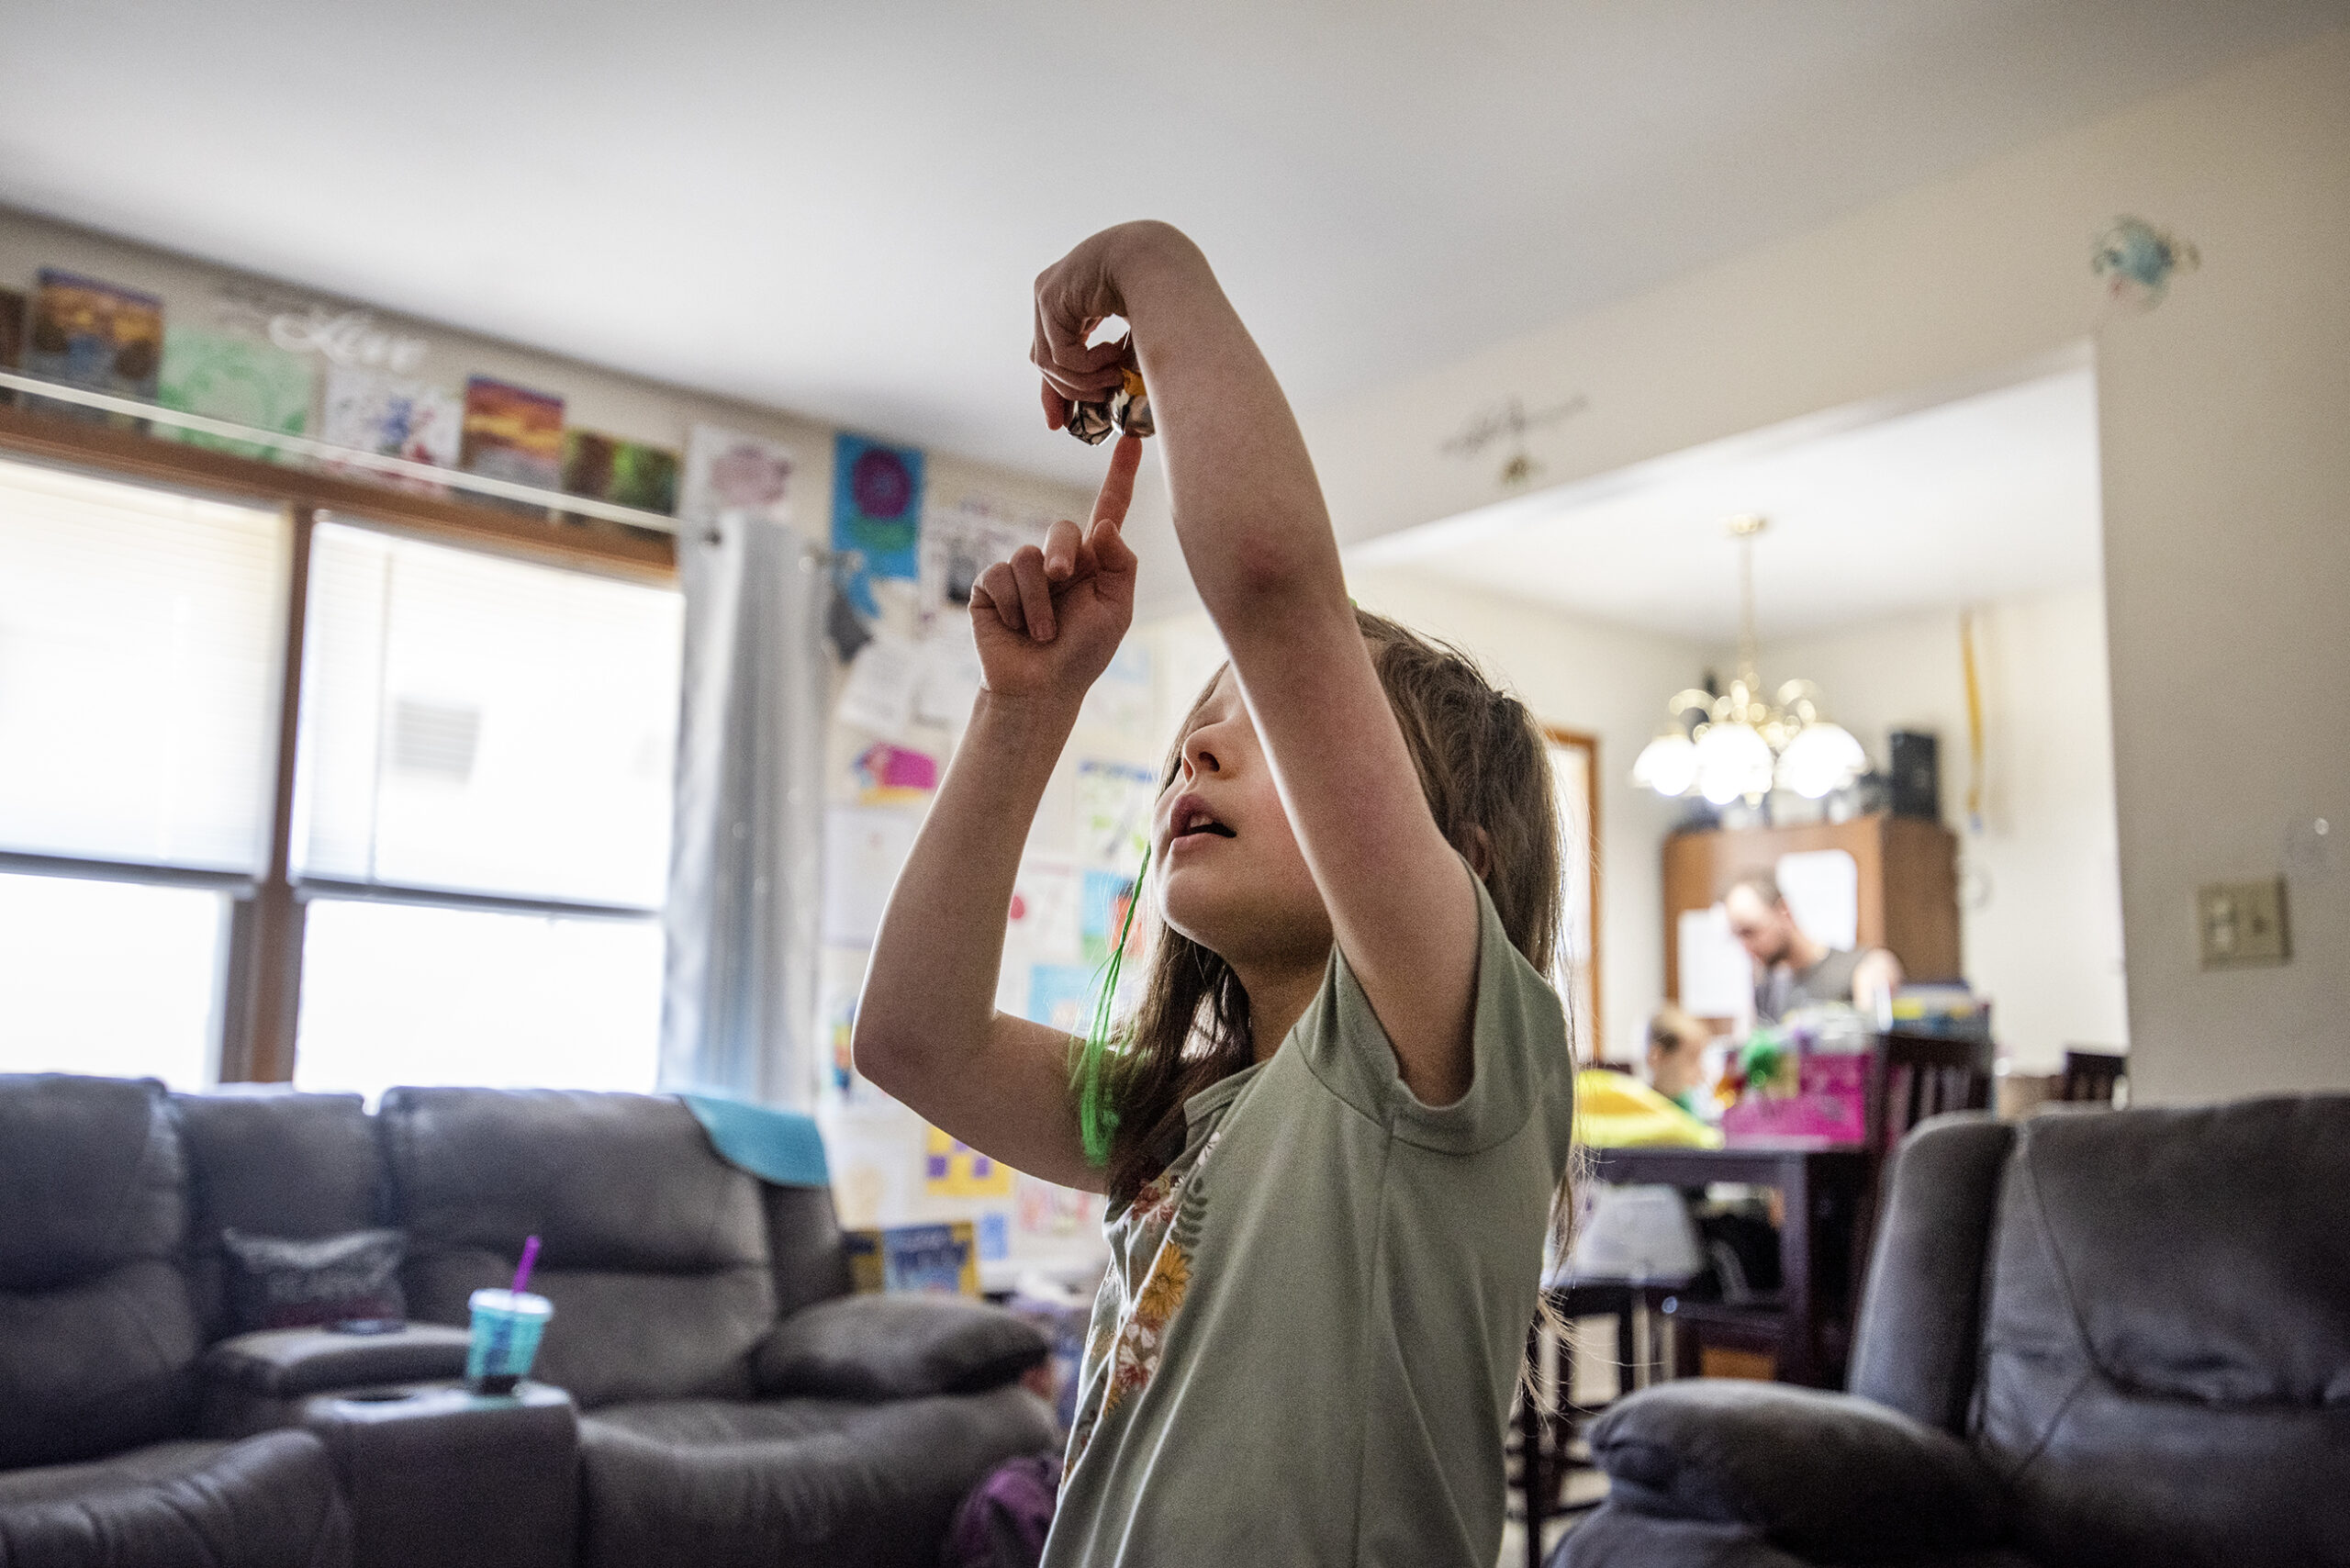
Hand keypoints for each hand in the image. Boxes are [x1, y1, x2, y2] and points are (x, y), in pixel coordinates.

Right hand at [970, 434, 1143, 704]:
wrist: (1039, 689)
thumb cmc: (1083, 654)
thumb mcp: (1117, 610)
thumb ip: (1120, 564)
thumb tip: (1103, 525)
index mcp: (1095, 563)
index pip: (1109, 510)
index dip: (1120, 476)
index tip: (1133, 439)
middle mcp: (1059, 560)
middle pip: (1063, 529)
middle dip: (1063, 555)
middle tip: (1062, 580)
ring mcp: (1024, 572)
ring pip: (1028, 557)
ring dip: (1039, 602)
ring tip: (1042, 633)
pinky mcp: (991, 585)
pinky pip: (1001, 575)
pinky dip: (1013, 606)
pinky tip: (1015, 628)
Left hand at [1031, 221, 1198, 430]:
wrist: (1159, 256)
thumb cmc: (1160, 290)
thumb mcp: (1131, 334)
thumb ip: (1110, 361)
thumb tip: (1106, 398)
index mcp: (1072, 299)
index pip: (1053, 352)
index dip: (1057, 391)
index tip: (1059, 423)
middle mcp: (1053, 295)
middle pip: (1046, 360)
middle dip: (1066, 393)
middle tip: (1100, 404)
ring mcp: (1047, 294)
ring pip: (1050, 363)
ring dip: (1087, 381)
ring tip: (1117, 378)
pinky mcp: (1048, 298)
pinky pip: (1060, 355)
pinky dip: (1088, 367)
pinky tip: (1114, 356)